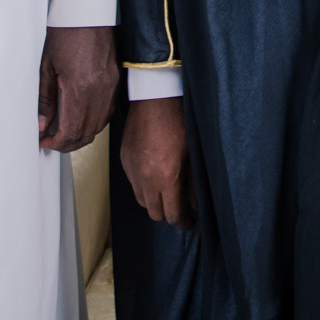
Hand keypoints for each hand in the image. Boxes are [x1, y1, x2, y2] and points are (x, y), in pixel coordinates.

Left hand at [37, 26, 118, 152]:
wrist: (88, 11)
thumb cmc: (67, 31)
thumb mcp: (47, 67)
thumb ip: (45, 100)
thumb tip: (43, 124)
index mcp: (80, 88)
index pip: (71, 132)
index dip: (56, 143)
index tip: (45, 141)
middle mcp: (100, 91)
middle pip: (86, 134)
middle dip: (67, 143)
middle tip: (51, 141)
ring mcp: (111, 87)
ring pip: (99, 126)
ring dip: (81, 134)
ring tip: (64, 132)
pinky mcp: (116, 81)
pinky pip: (107, 112)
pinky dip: (94, 122)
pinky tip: (81, 118)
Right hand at [120, 95, 192, 227]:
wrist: (155, 97)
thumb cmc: (179, 120)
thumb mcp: (194, 154)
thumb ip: (193, 183)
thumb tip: (195, 204)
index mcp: (166, 177)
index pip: (172, 214)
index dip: (183, 223)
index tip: (190, 222)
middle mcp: (145, 178)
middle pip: (154, 213)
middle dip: (168, 215)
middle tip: (180, 209)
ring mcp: (132, 169)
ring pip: (141, 200)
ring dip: (154, 202)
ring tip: (167, 193)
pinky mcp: (124, 159)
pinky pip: (133, 183)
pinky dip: (143, 186)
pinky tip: (154, 176)